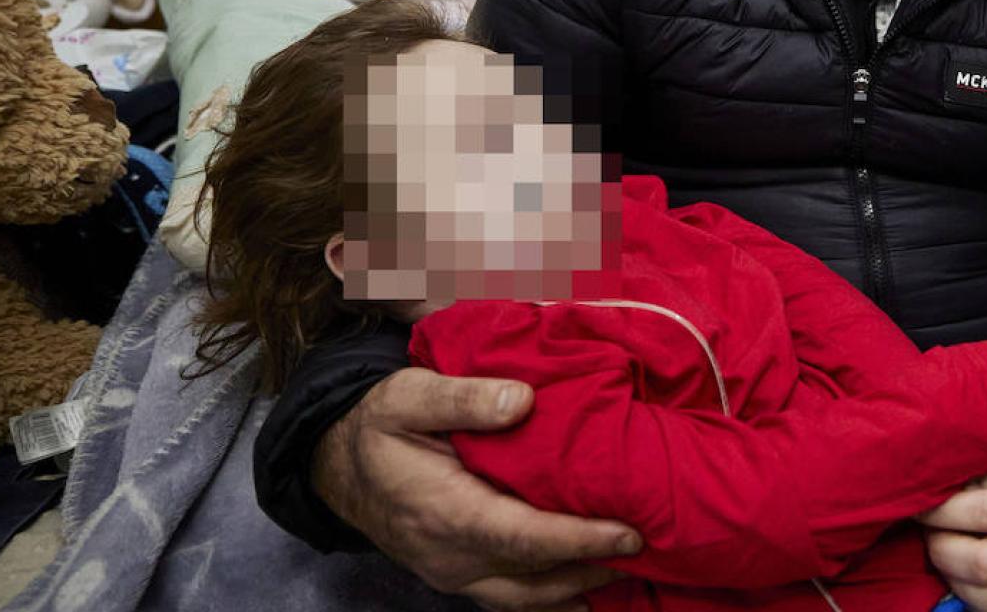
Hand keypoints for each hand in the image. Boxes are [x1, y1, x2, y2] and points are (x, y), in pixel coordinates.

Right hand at [313, 367, 639, 611]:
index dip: (580, 539)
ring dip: (579, 586)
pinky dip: (554, 595)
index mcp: (444, 511)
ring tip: (631, 566)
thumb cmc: (378, 425)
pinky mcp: (460, 575)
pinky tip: (589, 584)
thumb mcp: (408, 395)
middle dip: (594, 567)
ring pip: (528, 597)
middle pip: (535, 578)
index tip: (629, 533)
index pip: (525, 537)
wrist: (336, 465)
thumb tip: (523, 401)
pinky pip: (514, 596)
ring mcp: (454, 573)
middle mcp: (451, 555)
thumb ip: (464, 398)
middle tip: (650, 547)